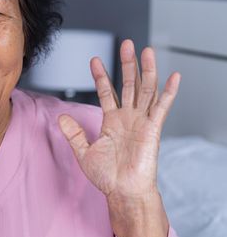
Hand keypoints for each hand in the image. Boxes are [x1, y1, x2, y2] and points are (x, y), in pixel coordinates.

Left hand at [58, 39, 180, 199]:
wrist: (122, 192)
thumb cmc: (107, 176)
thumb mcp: (84, 152)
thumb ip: (74, 134)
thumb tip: (61, 117)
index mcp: (112, 121)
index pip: (106, 92)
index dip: (101, 76)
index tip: (94, 60)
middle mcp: (128, 117)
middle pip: (128, 84)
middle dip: (127, 64)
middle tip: (126, 44)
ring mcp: (141, 122)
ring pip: (146, 90)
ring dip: (146, 70)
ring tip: (146, 50)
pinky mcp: (153, 129)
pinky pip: (162, 107)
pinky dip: (168, 92)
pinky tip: (173, 77)